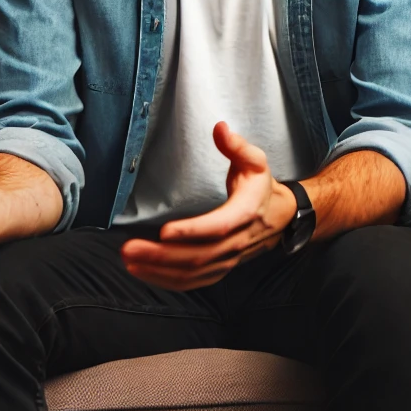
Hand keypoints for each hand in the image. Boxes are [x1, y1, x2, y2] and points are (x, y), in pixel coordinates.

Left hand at [121, 122, 297, 291]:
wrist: (281, 216)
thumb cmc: (261, 187)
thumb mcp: (256, 161)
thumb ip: (237, 146)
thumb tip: (219, 128)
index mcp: (246, 213)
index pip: (217, 227)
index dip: (191, 231)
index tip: (164, 231)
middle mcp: (237, 241)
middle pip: (198, 255)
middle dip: (161, 255)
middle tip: (129, 248)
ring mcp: (229, 259)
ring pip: (193, 273)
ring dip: (159, 270)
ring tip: (130, 261)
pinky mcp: (220, 268)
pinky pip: (193, 282)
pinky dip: (167, 281)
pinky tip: (144, 273)